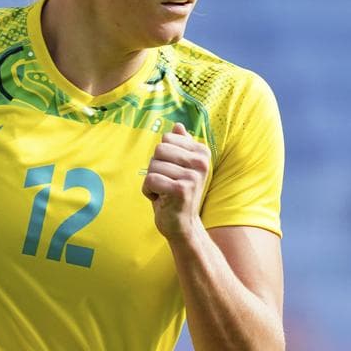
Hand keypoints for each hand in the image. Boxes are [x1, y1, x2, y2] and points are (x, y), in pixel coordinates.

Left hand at [142, 122, 209, 239]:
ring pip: (153, 166)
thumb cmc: (177, 192)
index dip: (162, 157)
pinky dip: (148, 192)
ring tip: (165, 192)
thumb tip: (177, 125)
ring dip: (152, 182)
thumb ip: (181, 145)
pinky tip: (161, 200)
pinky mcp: (181, 190)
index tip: (172, 172)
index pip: (166, 139)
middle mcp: (201, 162)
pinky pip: (150, 180)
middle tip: (167, 183)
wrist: (182, 225)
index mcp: (202, 152)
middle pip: (159, 150)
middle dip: (155, 168)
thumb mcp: (180, 167)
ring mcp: (192, 176)